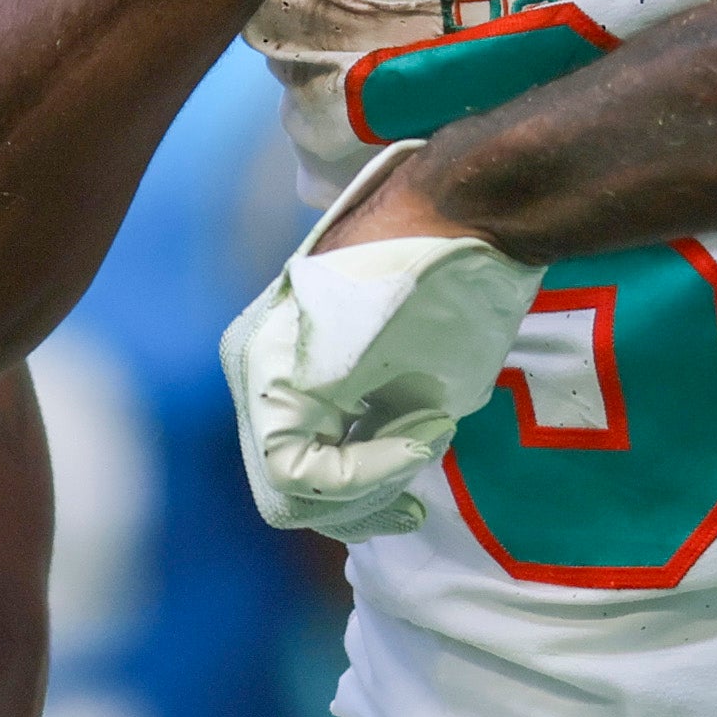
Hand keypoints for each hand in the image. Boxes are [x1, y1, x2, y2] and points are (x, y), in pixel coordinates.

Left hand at [220, 167, 536, 538]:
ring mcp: (257, 369)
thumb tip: (373, 485)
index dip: (364, 492)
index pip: (294, 472)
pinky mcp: (275, 373)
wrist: (466, 211)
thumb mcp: (408, 377)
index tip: (424, 466)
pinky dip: (367, 467)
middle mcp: (251, 367)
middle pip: (284, 490)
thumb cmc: (453, 284)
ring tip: (426, 434)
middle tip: (411, 500)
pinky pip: (297, 466)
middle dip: (358, 505)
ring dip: (367, 484)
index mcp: (275, 362)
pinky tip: (425, 425)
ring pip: (286, 487)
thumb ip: (371, 431)